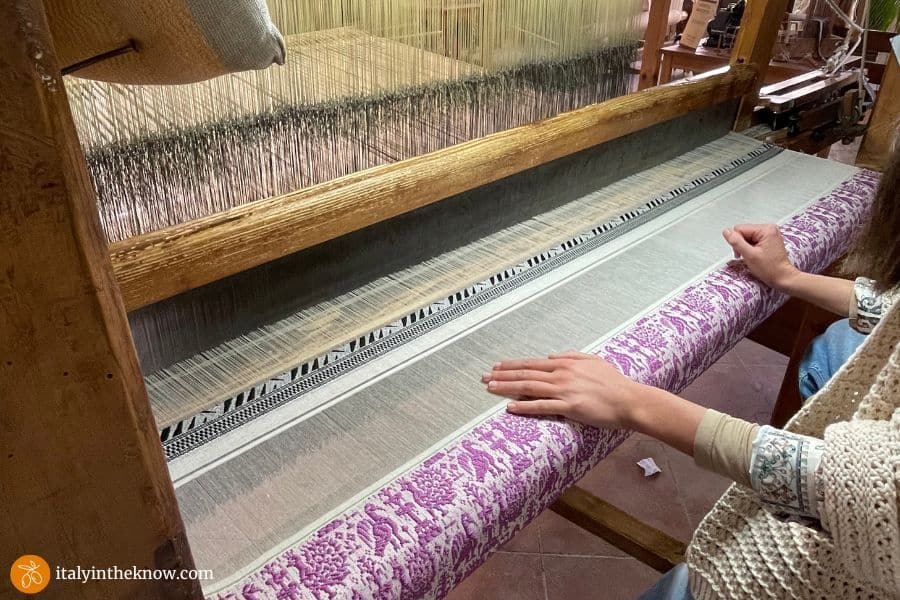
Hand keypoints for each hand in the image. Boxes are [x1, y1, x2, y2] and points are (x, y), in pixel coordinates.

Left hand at [481, 351, 643, 428]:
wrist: (629, 400)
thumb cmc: (613, 382)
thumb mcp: (592, 360)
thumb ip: (571, 356)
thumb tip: (552, 356)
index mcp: (565, 364)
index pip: (532, 364)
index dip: (512, 365)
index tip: (496, 366)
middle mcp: (561, 375)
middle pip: (525, 374)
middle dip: (502, 375)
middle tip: (483, 377)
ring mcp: (564, 390)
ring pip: (529, 388)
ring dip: (507, 388)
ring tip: (490, 388)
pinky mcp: (570, 407)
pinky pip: (542, 406)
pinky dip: (524, 406)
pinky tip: (510, 407)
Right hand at [722, 224, 799, 291]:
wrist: (783, 278)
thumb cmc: (771, 269)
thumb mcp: (749, 255)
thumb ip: (736, 241)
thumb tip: (726, 232)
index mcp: (766, 229)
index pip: (739, 229)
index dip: (737, 243)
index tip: (744, 253)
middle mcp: (769, 229)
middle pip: (743, 232)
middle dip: (742, 245)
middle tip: (749, 256)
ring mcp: (770, 234)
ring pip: (747, 237)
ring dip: (746, 248)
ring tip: (753, 257)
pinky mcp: (769, 240)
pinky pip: (753, 241)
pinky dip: (751, 249)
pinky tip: (756, 256)